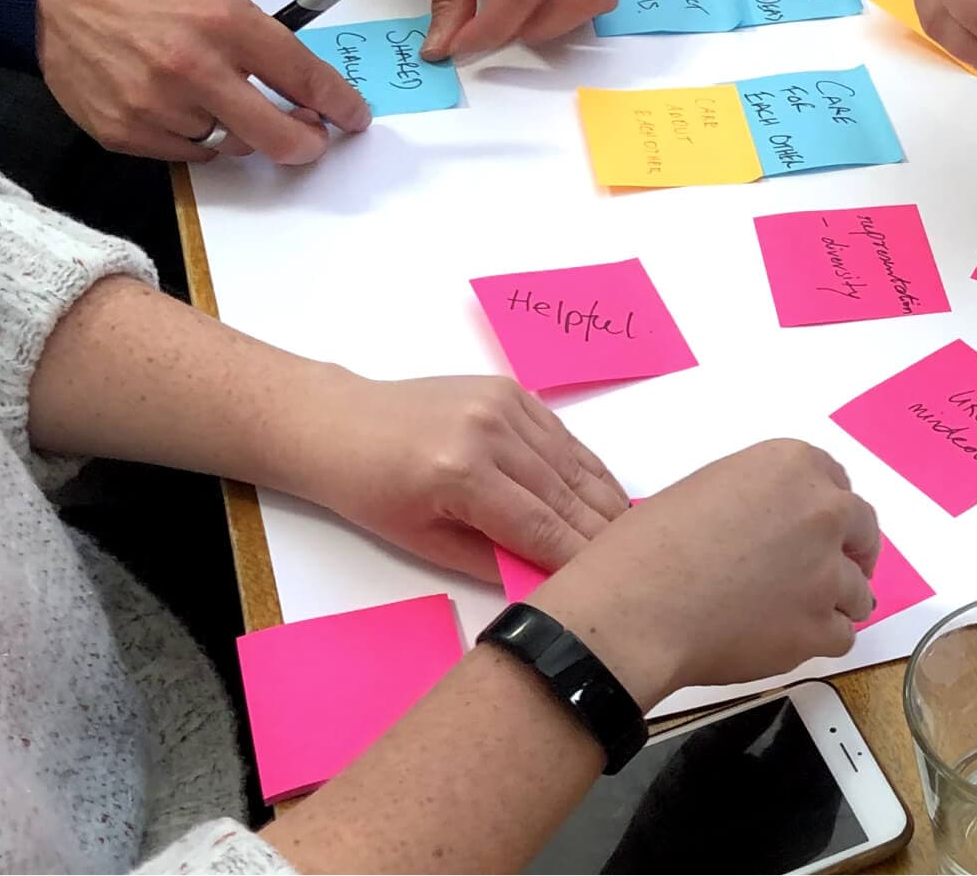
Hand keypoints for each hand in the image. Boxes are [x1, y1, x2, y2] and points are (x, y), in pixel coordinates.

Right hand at [34, 0, 370, 162]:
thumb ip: (255, 39)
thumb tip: (301, 85)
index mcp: (223, 22)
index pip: (306, 79)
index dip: (340, 105)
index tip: (351, 117)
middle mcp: (193, 68)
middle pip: (280, 139)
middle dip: (307, 144)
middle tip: (310, 137)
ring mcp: (157, 106)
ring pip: (231, 147)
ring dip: (237, 131)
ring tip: (213, 97)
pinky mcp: (126, 133)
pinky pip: (188, 155)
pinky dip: (194, 137)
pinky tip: (176, 106)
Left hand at [286, 372, 628, 580]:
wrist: (342, 423)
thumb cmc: (372, 490)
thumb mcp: (423, 543)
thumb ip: (490, 560)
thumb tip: (548, 580)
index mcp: (462, 474)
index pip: (540, 527)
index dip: (578, 559)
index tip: (608, 586)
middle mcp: (490, 432)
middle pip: (566, 494)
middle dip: (602, 533)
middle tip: (634, 564)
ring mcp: (505, 404)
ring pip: (574, 463)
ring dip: (605, 501)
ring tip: (631, 534)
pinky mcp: (512, 390)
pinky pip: (562, 437)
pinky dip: (586, 467)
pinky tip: (605, 494)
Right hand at [529, 439, 879, 707]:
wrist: (636, 609)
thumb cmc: (649, 546)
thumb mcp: (707, 489)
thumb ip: (760, 498)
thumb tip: (775, 527)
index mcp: (791, 466)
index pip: (836, 482)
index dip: (825, 508)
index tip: (817, 527)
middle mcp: (822, 512)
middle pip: (862, 529)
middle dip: (850, 549)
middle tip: (825, 570)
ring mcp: (827, 574)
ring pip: (858, 591)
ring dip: (835, 601)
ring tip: (790, 613)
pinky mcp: (821, 629)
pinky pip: (843, 636)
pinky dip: (818, 640)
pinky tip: (782, 640)